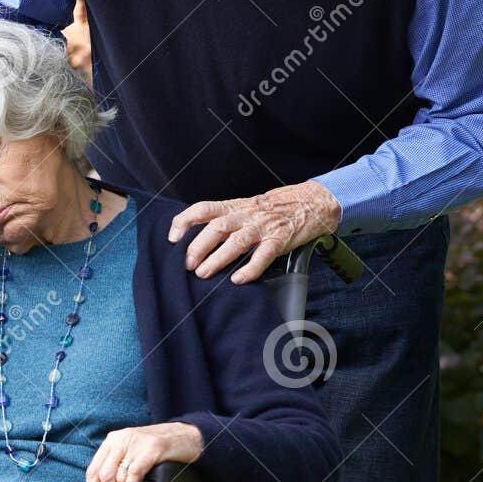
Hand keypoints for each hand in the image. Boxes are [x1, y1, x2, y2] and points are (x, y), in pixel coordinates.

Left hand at [86, 421, 203, 481]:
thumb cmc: (161, 449)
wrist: (189, 436)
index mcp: (113, 441)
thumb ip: (117, 467)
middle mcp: (121, 439)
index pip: (93, 470)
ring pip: (116, 477)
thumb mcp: (133, 452)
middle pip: (102, 475)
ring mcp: (136, 443)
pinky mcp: (151, 449)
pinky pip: (133, 475)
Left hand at [167, 180, 340, 282]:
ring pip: (237, 241)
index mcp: (234, 207)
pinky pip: (264, 255)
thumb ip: (225, 220)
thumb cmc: (272, 209)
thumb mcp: (245, 208)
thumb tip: (196, 240)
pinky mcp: (280, 239)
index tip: (172, 238)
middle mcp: (246, 215)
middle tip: (187, 264)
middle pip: (217, 227)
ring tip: (203, 273)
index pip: (203, 208)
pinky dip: (250, 268)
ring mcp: (263, 227)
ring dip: (218, 258)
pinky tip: (239, 280)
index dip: (185, 221)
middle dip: (198, 246)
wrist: (310, 202)